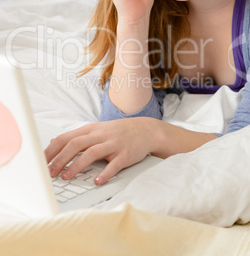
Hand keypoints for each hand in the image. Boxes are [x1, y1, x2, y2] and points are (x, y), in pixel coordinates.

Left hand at [44, 117, 158, 184]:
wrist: (146, 130)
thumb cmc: (118, 132)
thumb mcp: (96, 130)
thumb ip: (76, 136)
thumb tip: (54, 142)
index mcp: (91, 130)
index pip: (66, 138)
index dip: (52, 150)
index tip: (41, 162)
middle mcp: (100, 135)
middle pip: (76, 144)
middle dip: (60, 159)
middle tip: (50, 173)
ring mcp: (113, 144)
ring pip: (92, 153)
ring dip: (77, 165)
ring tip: (66, 177)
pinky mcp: (125, 154)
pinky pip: (114, 164)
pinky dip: (105, 173)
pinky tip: (97, 181)